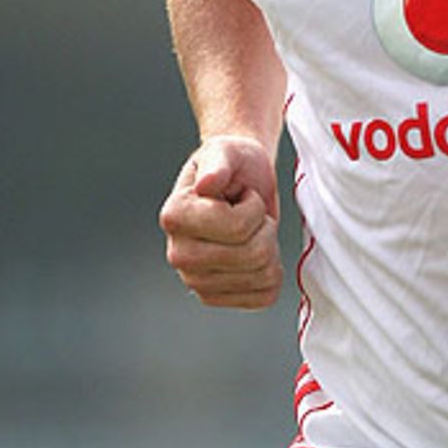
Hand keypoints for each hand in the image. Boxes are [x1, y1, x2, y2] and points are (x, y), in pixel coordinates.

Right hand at [158, 136, 282, 308]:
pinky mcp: (216, 297)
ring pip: (262, 276)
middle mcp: (178, 254)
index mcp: (174, 216)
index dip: (253, 207)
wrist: (240, 183)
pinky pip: (264, 296)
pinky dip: (273, 273)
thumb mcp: (227, 151)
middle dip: (265, 228)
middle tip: (252, 213)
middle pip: (253, 255)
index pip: (237, 227)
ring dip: (270, 247)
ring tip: (253, 230)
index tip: (243, 196)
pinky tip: (258, 253)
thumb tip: (208, 184)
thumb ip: (218, 163)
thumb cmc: (233, 165)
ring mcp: (195, 280)